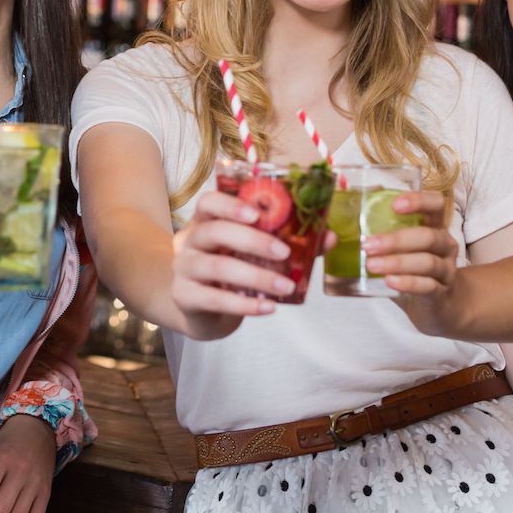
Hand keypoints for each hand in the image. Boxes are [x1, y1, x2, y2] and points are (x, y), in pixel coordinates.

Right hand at [168, 188, 302, 338]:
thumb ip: (287, 242)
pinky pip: (214, 299)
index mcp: (205, 222)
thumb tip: (329, 237)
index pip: (208, 203)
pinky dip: (244, 304)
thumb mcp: (249, 254)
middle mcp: (189, 241)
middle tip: (284, 253)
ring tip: (285, 287)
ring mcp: (183, 269)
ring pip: (217, 266)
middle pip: (214, 231)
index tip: (257, 214)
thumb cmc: (229, 272)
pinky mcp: (185, 297)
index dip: (230, 205)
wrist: (198, 310)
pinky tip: (268, 308)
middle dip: (252, 240)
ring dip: (256, 276)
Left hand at [361, 190, 467, 333]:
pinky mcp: (441, 294)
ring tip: (372, 265)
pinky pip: (428, 286)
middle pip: (428, 236)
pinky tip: (390, 282)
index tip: (394, 205)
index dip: (419, 201)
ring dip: (397, 262)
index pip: (436, 204)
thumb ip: (378, 237)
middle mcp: (444, 246)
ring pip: (428, 262)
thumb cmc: (414, 270)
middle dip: (396, 239)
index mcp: (434, 227)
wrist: (441, 307)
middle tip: (368, 244)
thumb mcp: (401, 250)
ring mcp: (446, 270)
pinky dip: (408, 283)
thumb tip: (332, 230)